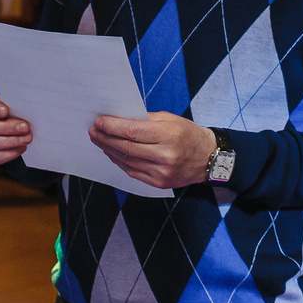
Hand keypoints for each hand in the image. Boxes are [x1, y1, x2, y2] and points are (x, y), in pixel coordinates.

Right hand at [0, 88, 32, 166]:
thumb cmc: (1, 105)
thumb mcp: (1, 98)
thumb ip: (7, 101)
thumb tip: (22, 110)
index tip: (5, 111)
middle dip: (5, 128)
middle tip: (25, 127)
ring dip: (8, 142)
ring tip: (26, 138)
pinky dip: (6, 154)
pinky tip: (20, 148)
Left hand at [90, 112, 219, 187]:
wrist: (209, 159)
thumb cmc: (189, 134)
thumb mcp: (170, 119)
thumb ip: (145, 120)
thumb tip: (118, 120)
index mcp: (169, 135)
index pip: (132, 132)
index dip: (112, 127)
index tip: (98, 122)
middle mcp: (165, 156)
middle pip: (126, 147)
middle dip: (106, 138)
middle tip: (93, 131)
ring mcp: (161, 172)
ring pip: (127, 161)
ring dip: (109, 150)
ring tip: (98, 140)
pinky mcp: (158, 183)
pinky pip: (132, 171)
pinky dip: (119, 161)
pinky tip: (112, 153)